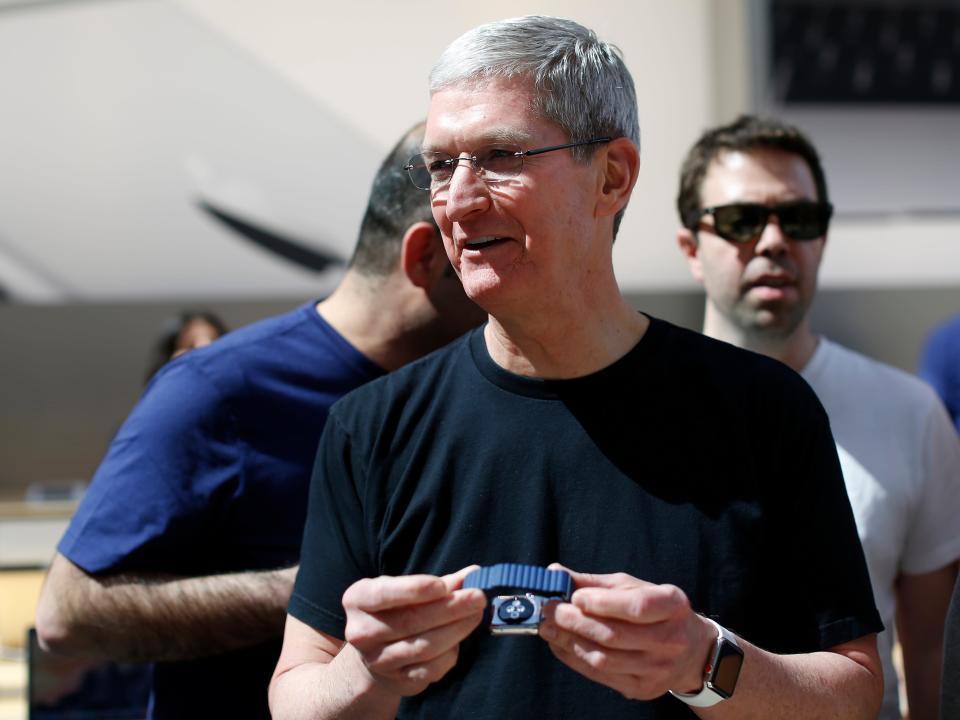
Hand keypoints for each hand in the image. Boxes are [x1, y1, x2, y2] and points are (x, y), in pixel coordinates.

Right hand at [342, 566, 485, 697]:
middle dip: (449, 608)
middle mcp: (361, 632)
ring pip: (423, 646)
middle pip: (410, 621)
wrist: (374, 654)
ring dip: (456, 629)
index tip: (443, 586)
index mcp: (357, 599)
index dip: (414, 590)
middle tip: (478, 597)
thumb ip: (439, 583)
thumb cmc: (394, 611)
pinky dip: (449, 653)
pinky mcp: (397, 681)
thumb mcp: (405, 590)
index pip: (384, 594)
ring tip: (476, 614)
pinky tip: (459, 640)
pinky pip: (430, 669)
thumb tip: (472, 575)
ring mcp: (378, 660)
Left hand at [538, 566, 712, 700]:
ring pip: (604, 659)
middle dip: (575, 622)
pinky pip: (600, 676)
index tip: (574, 597)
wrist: (690, 651)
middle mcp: (670, 640)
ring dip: (569, 642)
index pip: (637, 607)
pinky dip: (574, 659)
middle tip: (550, 610)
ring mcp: (657, 669)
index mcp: (672, 606)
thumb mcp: (632, 587)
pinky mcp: (642, 689)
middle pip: (615, 635)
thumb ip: (594, 582)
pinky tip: (559, 645)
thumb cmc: (656, 611)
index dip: (602, 603)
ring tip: (548, 628)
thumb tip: (554, 574)